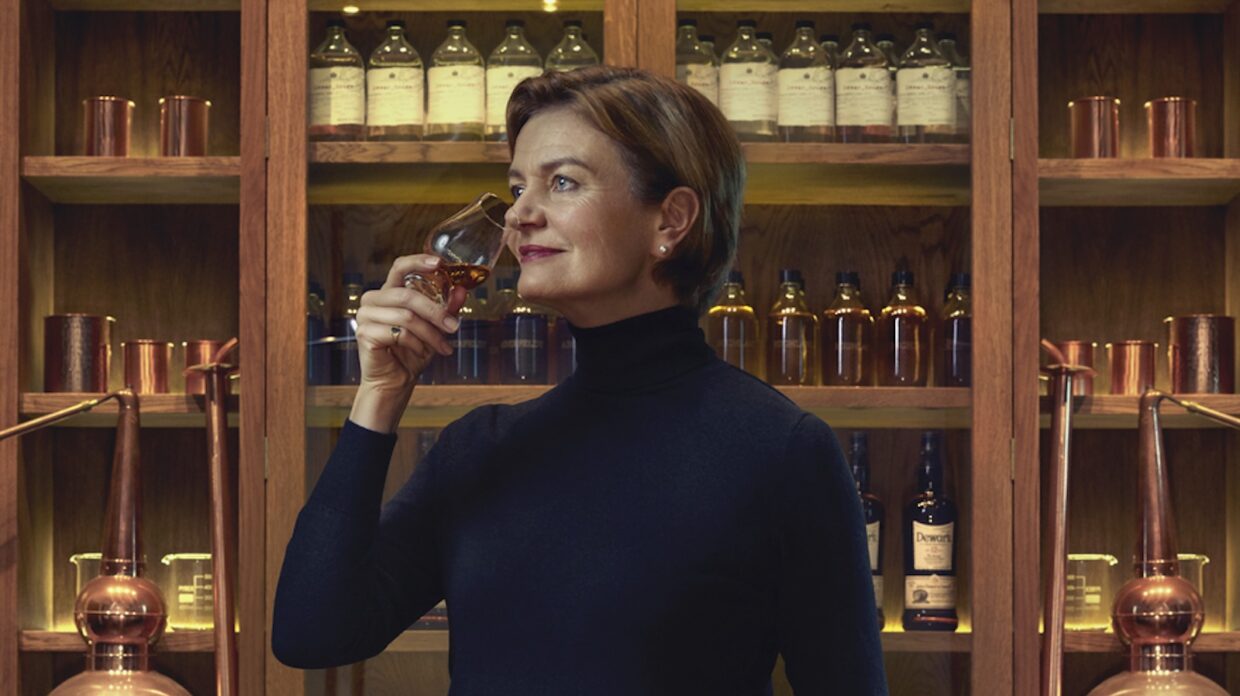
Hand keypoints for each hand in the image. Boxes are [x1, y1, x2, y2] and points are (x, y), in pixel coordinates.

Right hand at [349, 255, 467, 431]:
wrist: (395, 381)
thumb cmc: (413, 352)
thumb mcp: (436, 328)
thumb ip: (447, 308)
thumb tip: (462, 290)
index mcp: (389, 292)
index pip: (399, 266)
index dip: (418, 262)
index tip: (439, 263)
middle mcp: (373, 300)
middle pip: (408, 295)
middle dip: (436, 311)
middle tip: (453, 327)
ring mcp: (365, 315)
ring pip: (406, 317)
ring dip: (430, 334)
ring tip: (442, 346)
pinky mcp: (364, 333)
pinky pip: (399, 333)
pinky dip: (416, 344)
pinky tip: (421, 352)